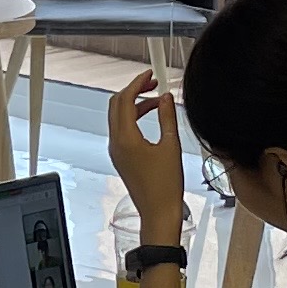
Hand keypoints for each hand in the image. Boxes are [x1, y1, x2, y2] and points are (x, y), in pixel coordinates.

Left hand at [107, 71, 185, 241]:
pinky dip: (134, 118)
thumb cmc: (165, 185)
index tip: (149, 74)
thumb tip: (166, 98)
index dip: (136, 83)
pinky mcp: (121, 157)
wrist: (158, 212)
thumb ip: (167, 117)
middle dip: (133, 91)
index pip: (124, 100)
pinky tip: (152, 117)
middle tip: (153, 84)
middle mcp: (116, 143)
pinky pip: (122, 130)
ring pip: (119, 117)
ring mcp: (116, 151)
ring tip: (158, 100)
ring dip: (135, 105)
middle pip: (117, 106)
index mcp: (125, 138)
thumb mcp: (171, 146)